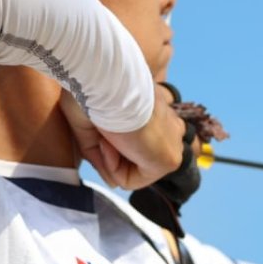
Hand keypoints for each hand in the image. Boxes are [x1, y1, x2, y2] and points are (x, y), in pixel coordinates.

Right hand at [60, 88, 185, 189]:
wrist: (106, 81)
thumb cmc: (92, 90)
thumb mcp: (90, 123)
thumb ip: (102, 153)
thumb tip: (113, 182)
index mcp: (156, 112)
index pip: (134, 141)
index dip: (106, 140)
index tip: (99, 121)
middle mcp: (168, 127)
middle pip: (134, 157)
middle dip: (110, 150)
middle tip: (103, 130)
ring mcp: (172, 144)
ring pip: (133, 171)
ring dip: (110, 158)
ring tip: (107, 134)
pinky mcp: (170, 160)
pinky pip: (133, 181)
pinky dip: (113, 168)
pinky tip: (111, 143)